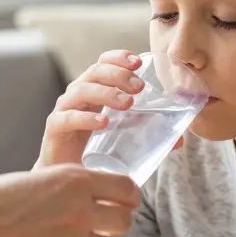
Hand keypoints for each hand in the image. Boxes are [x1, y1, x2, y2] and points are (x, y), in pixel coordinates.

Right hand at [0, 164, 140, 236]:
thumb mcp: (28, 181)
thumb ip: (56, 189)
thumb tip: (68, 195)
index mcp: (74, 180)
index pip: (127, 189)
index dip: (126, 196)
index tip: (118, 200)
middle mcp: (82, 211)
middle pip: (125, 221)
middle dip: (116, 222)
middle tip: (100, 223)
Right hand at [36, 50, 181, 168]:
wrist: (66, 179)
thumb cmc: (94, 152)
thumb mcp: (124, 138)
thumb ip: (148, 134)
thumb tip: (181, 139)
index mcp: (94, 91)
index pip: (103, 63)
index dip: (118, 57)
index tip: (139, 62)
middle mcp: (77, 95)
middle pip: (94, 72)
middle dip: (118, 74)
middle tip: (139, 87)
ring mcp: (64, 110)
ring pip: (81, 90)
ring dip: (106, 93)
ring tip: (127, 103)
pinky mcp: (55, 130)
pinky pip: (67, 118)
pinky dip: (86, 118)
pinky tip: (103, 122)